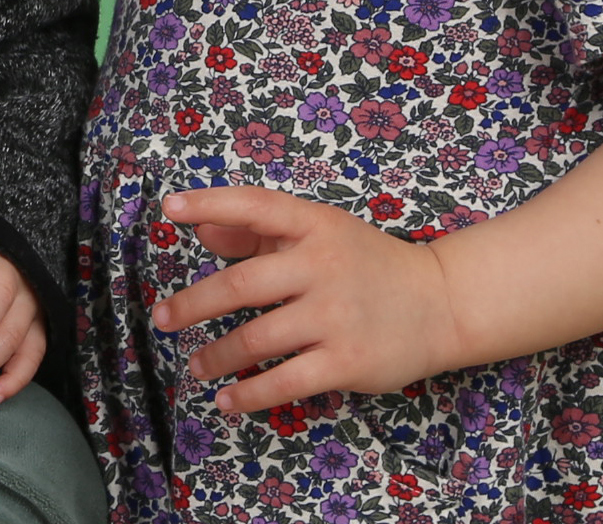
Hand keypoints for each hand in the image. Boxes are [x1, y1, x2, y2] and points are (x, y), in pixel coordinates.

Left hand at [153, 187, 462, 412]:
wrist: (440, 304)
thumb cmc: (367, 264)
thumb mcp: (319, 233)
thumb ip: (258, 229)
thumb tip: (201, 229)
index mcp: (315, 225)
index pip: (255, 205)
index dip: (210, 204)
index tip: (170, 209)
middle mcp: (323, 266)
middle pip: (240, 286)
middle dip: (192, 304)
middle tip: (162, 318)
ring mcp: (335, 316)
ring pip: (255, 339)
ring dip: (216, 356)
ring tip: (195, 366)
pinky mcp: (347, 361)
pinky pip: (284, 381)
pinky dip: (248, 394)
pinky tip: (226, 399)